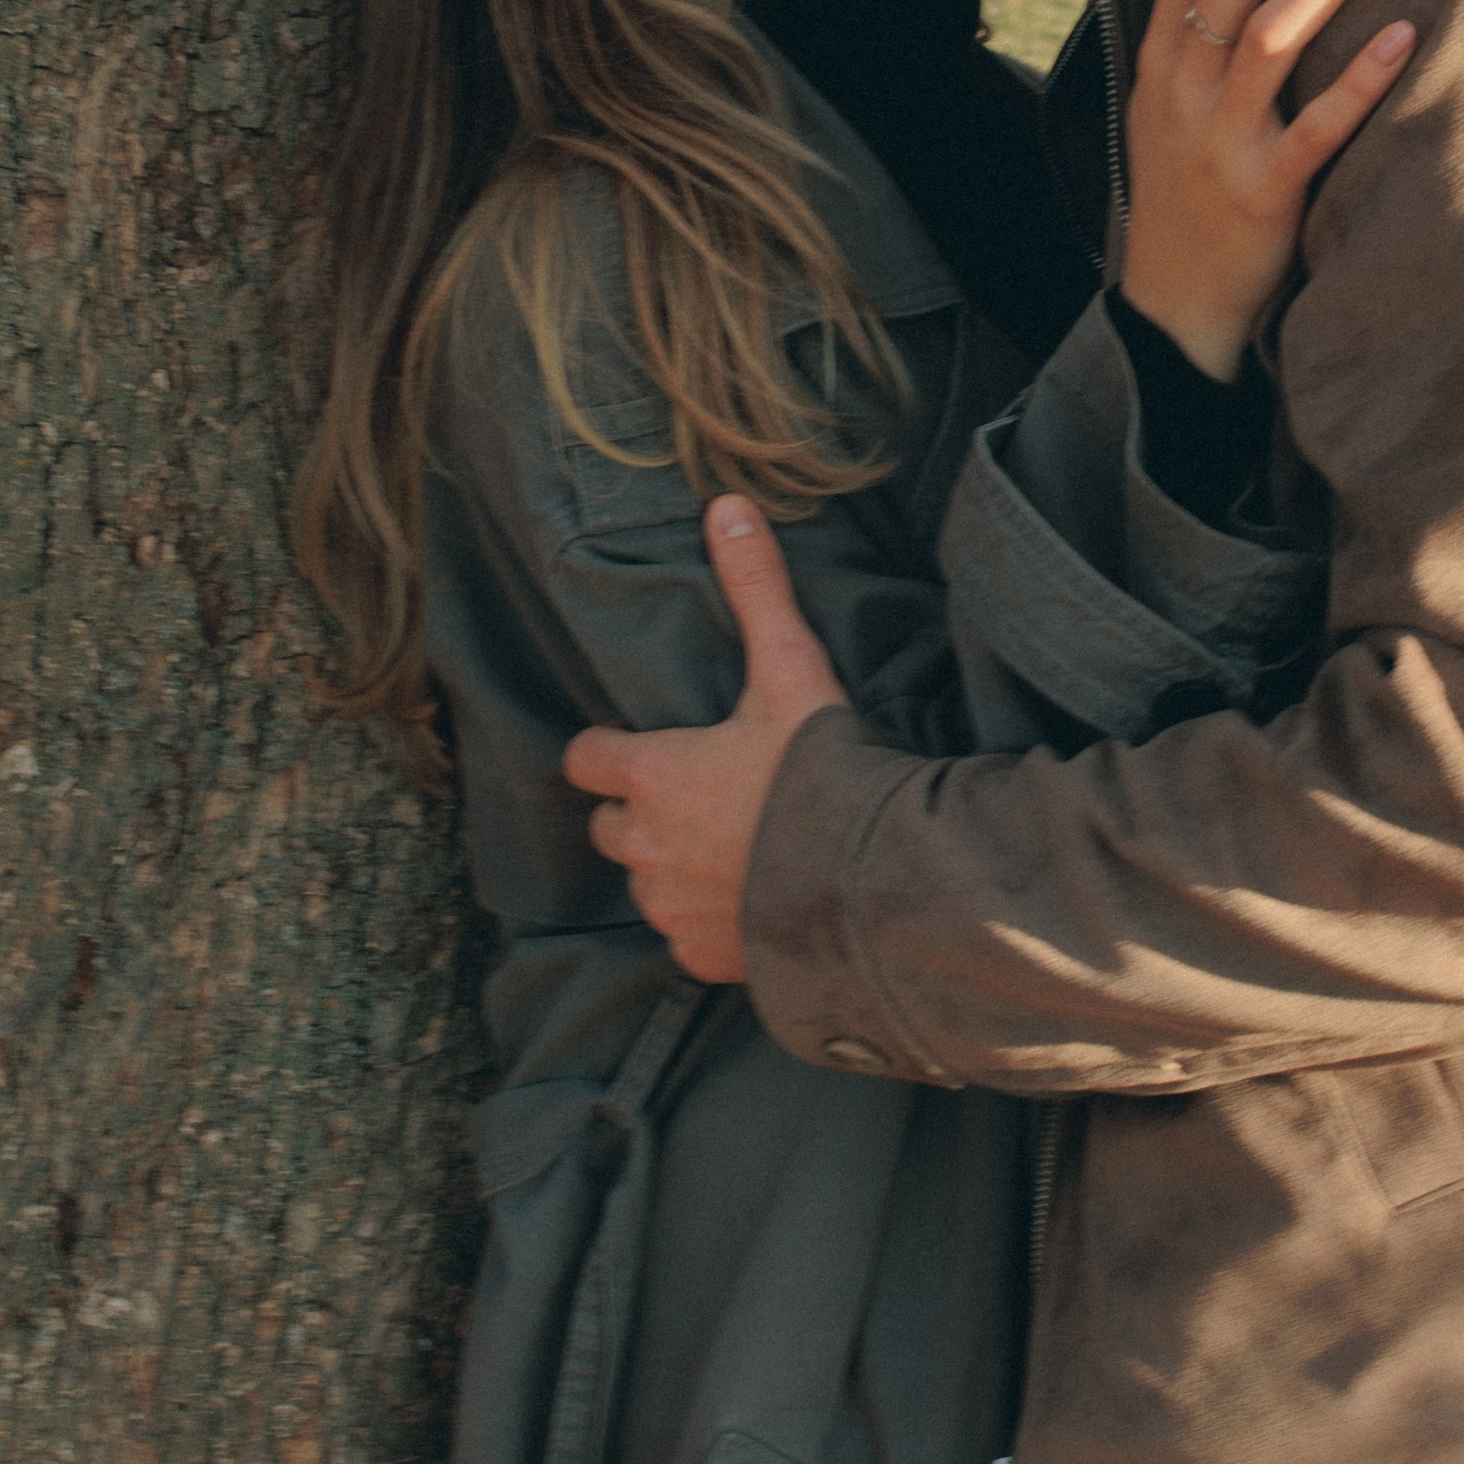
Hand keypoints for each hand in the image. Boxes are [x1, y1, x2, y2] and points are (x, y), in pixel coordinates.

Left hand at [564, 500, 848, 981]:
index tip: (638, 743)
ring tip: (729, 848)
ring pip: (645, 884)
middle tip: (696, 793)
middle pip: (609, 826)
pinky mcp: (705, 957)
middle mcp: (648, 848)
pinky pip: (682, 938)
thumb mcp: (793, 670)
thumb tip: (727, 506)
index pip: (584, 759)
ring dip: (670, 868)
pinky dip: (705, 923)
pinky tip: (751, 901)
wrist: (879, 880)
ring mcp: (673, 908)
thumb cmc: (828, 770)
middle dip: (638, 811)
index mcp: (654, 776)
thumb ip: (756, 590)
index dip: (607, 749)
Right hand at [1118, 0, 1413, 383]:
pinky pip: (1315, 129)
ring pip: (1270, 36)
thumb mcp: (1172, 104)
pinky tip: (1406, 36)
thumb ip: (1205, 32)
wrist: (1171, 310)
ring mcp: (1219, 141)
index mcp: (1161, 55)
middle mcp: (1182, 87)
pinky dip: (1360, 80)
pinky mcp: (1263, 194)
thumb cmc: (1189, 192)